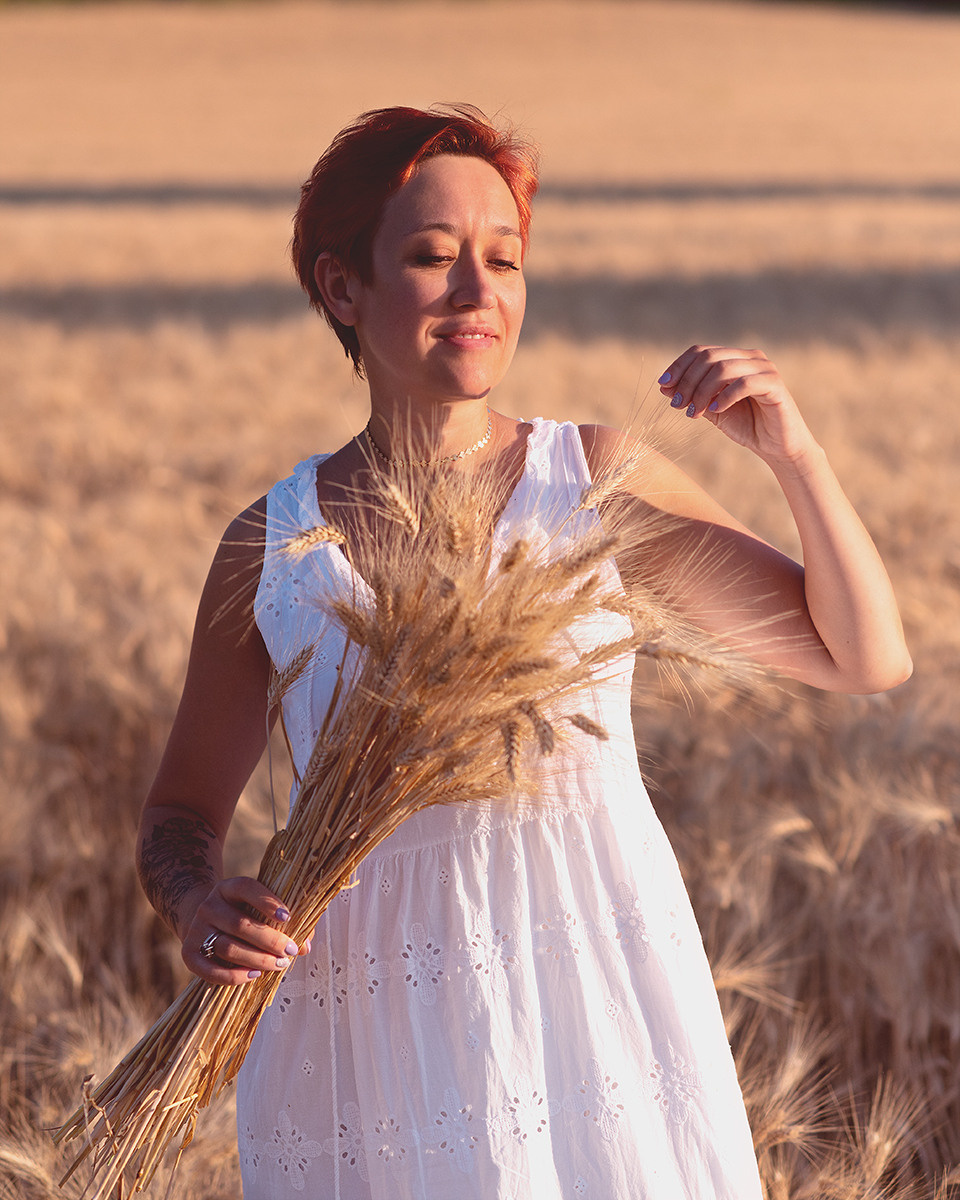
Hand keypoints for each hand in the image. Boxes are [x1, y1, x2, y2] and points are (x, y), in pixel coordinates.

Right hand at [181, 876, 311, 985]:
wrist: (200, 919)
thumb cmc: (241, 913)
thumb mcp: (256, 906)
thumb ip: (284, 920)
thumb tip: (305, 945)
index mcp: (227, 888)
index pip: (246, 888)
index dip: (267, 901)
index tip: (288, 917)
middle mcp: (209, 906)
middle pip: (240, 924)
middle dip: (269, 940)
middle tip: (290, 951)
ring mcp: (196, 930)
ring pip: (227, 948)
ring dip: (257, 959)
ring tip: (279, 964)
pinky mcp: (188, 953)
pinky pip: (211, 970)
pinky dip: (234, 976)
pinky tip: (255, 974)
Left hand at [658, 345, 815, 464]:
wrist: (777, 447)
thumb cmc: (746, 426)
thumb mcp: (711, 410)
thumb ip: (692, 396)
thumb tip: (664, 386)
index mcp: (734, 359)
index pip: (701, 350)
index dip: (679, 366)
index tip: (663, 386)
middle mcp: (750, 358)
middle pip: (709, 357)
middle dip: (687, 381)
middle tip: (677, 405)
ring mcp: (764, 368)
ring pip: (723, 368)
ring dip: (702, 391)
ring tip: (694, 413)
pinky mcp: (775, 384)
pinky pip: (744, 383)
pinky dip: (724, 396)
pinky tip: (715, 411)